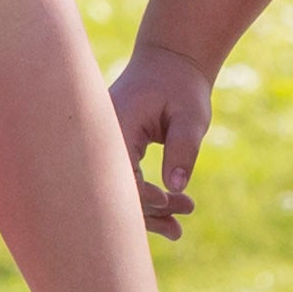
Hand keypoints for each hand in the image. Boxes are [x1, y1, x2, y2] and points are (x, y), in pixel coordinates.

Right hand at [112, 49, 213, 242]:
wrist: (169, 61)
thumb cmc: (181, 85)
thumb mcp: (191, 115)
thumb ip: (183, 149)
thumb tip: (175, 189)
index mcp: (115, 125)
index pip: (120, 174)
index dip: (143, 196)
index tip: (171, 201)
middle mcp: (101, 137)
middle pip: (115, 187)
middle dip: (147, 212)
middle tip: (181, 223)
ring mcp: (104, 145)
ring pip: (118, 188)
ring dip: (147, 211)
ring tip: (178, 229)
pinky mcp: (112, 150)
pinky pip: (121, 180)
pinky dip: (143, 197)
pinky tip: (168, 213)